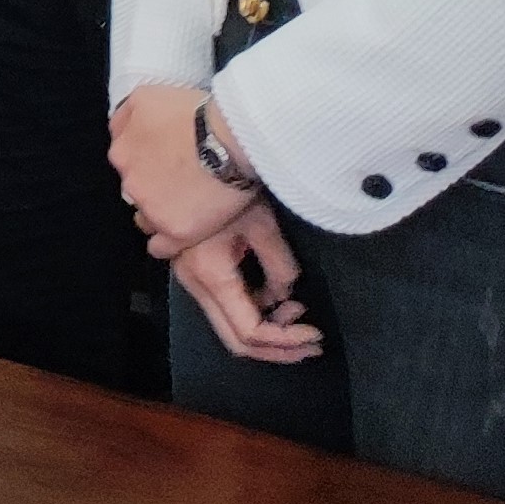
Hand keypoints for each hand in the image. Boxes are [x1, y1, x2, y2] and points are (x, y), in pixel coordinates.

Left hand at [109, 84, 260, 256]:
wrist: (229, 141)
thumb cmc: (193, 114)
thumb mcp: (146, 96)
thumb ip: (126, 116)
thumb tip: (118, 130)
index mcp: (121, 152)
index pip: (126, 161)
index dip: (148, 161)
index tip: (165, 161)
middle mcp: (130, 182)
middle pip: (136, 190)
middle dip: (153, 187)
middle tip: (180, 182)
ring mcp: (152, 210)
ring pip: (147, 217)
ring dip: (160, 213)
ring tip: (186, 207)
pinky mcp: (176, 233)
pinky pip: (161, 246)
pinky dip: (167, 243)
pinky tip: (179, 235)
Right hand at [171, 201, 321, 364]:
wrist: (194, 155)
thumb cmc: (228, 186)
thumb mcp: (264, 226)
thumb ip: (280, 268)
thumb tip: (286, 293)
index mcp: (210, 275)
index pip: (250, 331)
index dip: (285, 340)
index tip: (314, 334)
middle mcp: (194, 284)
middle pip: (234, 339)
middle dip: (277, 348)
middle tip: (310, 344)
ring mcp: (189, 277)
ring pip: (228, 324)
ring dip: (266, 325)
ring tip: (297, 308)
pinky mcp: (193, 268)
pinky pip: (223, 304)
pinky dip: (252, 308)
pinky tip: (274, 293)